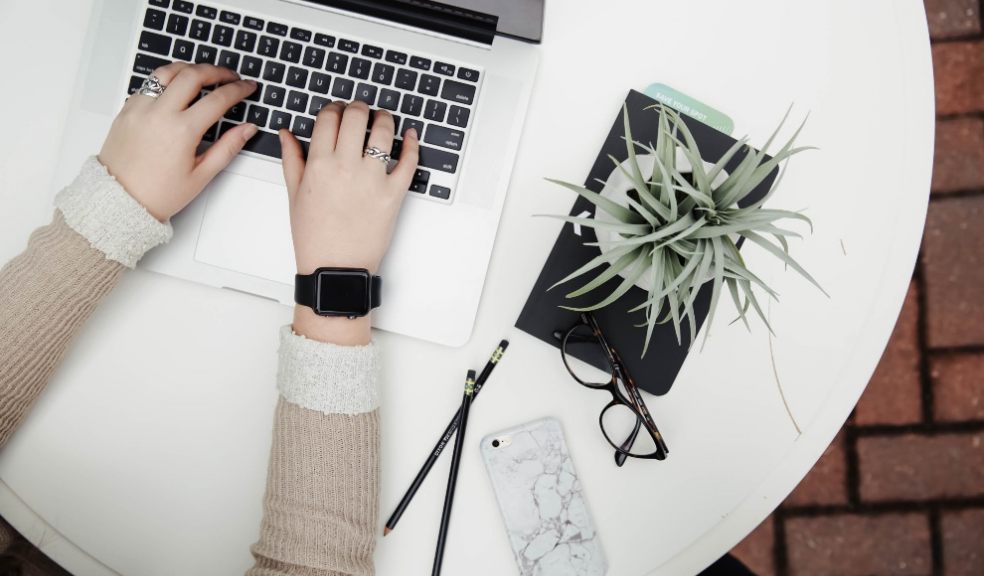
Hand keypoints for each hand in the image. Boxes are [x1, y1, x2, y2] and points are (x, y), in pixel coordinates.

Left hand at [98, 63, 258, 220]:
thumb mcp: (201, 175)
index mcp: (182, 131)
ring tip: (203, 74)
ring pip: (167, 71)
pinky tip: (176, 89)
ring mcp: (140, 108)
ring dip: (189, 69)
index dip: (238, 89)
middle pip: (193, 74)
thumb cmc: (158, 193)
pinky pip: (149, 84)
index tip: (247, 87)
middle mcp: (159, 114)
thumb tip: (247, 129)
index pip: (218, 99)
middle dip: (216, 71)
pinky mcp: (127, 109)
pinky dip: (166, 81)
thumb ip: (228, 147)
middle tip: (230, 76)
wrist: (120, 200)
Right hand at [280, 101, 418, 344]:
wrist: (336, 268)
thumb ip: (292, 159)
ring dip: (385, 118)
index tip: (337, 110)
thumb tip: (287, 133)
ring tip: (383, 119)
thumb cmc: (314, 237)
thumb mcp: (294, 195)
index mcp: (319, 165)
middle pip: (356, 116)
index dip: (334, 108)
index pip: (329, 118)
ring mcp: (373, 180)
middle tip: (360, 110)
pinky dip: (412, 144)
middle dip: (358, 107)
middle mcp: (346, 167)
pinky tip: (410, 135)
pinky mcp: (394, 194)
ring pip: (384, 132)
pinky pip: (409, 161)